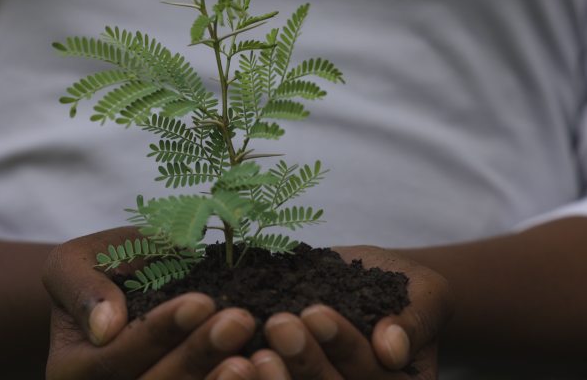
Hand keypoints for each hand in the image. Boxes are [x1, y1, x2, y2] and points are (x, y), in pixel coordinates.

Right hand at [42, 227, 258, 378]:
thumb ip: (83, 289)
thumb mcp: (75, 264)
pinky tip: (262, 368)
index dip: (160, 332)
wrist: (122, 286)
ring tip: (257, 354)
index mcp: (72, 370)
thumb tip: (104, 327)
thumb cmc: (99, 269)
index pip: (117, 357)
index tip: (201, 301)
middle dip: (197, 355)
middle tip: (239, 321)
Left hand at [252, 245, 452, 378]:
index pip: (371, 376)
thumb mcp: (424, 296)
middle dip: (304, 360)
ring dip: (273, 376)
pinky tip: (229, 351)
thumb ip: (413, 322)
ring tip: (249, 346)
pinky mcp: (293, 377)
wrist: (370, 282)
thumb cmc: (406, 290)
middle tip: (278, 323)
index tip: (316, 311)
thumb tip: (393, 350)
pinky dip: (251, 375)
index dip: (343, 347)